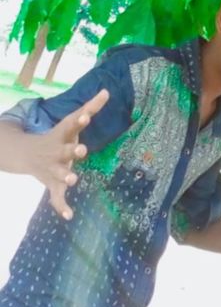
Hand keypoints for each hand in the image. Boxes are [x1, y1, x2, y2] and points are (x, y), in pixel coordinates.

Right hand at [27, 90, 108, 219]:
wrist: (27, 154)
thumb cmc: (58, 137)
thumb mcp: (70, 122)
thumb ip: (90, 108)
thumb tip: (107, 91)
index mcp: (62, 135)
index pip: (70, 125)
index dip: (79, 121)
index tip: (87, 116)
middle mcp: (56, 152)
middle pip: (64, 151)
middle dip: (72, 151)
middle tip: (82, 150)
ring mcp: (52, 169)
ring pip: (58, 174)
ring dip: (65, 176)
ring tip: (73, 180)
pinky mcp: (52, 185)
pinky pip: (55, 197)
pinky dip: (61, 206)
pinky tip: (69, 215)